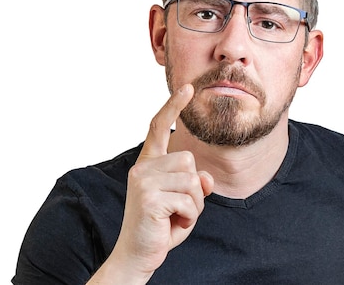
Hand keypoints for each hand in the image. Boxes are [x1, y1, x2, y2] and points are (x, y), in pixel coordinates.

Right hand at [105, 84, 213, 280]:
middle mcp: (142, 168)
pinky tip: (172, 226)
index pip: (159, 127)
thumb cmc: (160, 227)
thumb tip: (205, 177)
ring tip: (175, 218)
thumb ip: (194, 184)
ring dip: (193, 205)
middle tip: (179, 210)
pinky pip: (189, 201)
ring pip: (192, 181)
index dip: (174, 106)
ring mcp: (143, 181)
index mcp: (148, 164)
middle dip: (195, 189)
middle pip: (189, 160)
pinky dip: (189, 218)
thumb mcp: (183, 202)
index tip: (188, 88)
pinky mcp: (149, 197)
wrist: (138, 256)